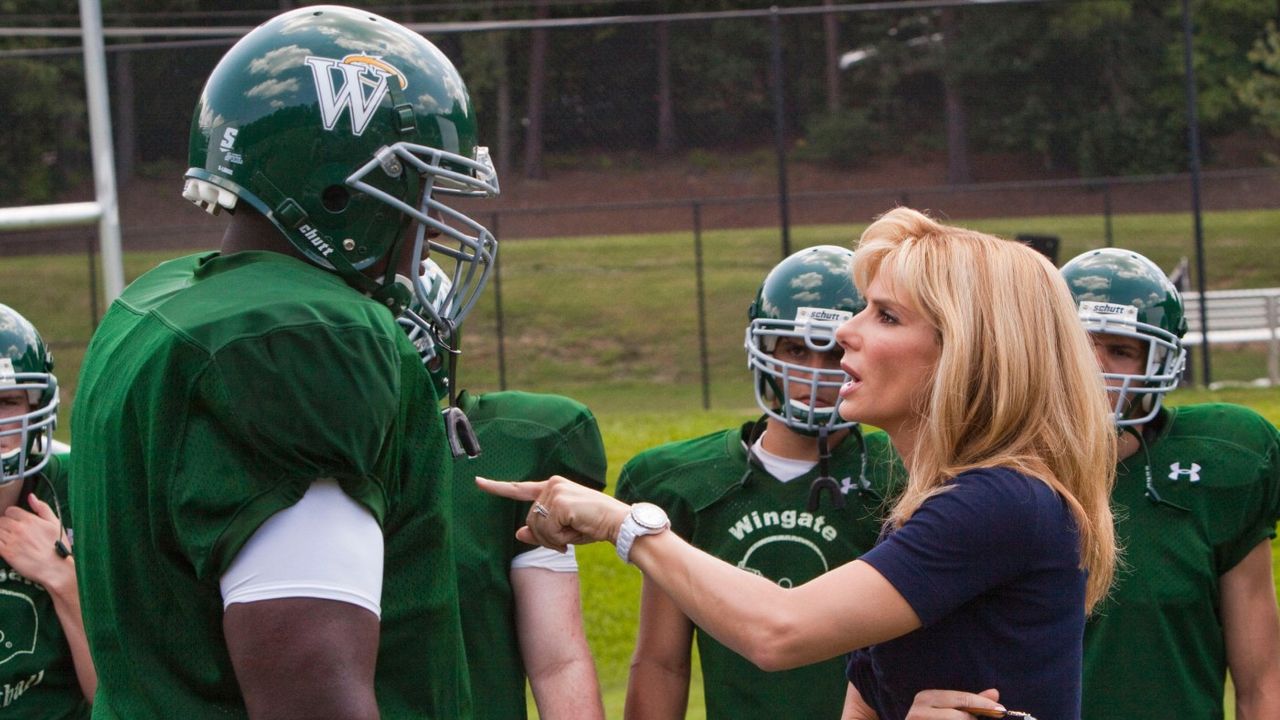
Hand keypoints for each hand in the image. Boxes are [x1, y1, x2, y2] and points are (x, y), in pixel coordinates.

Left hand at [0, 495, 72, 591]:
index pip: (11, 510)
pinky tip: (3, 546)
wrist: (55, 567)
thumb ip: (42, 508)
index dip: (12, 515)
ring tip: (7, 539)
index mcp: (30, 519)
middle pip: (1, 520)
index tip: (14, 522)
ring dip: (0, 533)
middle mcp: (19, 528)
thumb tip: (31, 496)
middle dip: (4, 525)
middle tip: (10, 532)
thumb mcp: (55, 523)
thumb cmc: (58, 546)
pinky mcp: (6, 552)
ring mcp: (11, 540)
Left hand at [476, 475, 629, 552]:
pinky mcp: (559, 502)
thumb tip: (518, 533)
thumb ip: (540, 531)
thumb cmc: (594, 525)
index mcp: (552, 487)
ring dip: (553, 538)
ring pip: (537, 527)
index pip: (519, 488)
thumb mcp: (564, 530)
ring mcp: (555, 491)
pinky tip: (576, 531)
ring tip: (574, 533)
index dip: (496, 487)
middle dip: (546, 537)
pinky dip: (561, 537)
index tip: (477, 482)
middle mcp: (551, 484)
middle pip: (530, 521)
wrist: (618, 522)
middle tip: (566, 539)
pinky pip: (548, 530)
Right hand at [906, 688, 1002, 718]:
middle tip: (982, 718)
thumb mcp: (949, 709)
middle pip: (960, 716)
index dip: (983, 704)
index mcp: (927, 697)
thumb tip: (995, 693)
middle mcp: (920, 710)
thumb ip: (970, 703)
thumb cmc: (931, 719)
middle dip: (973, 719)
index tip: (1001, 710)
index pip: (961, 699)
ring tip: (969, 719)